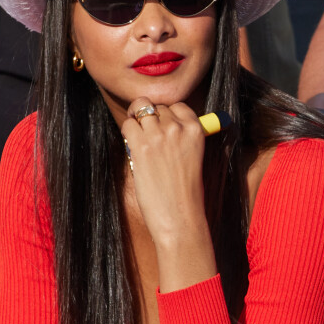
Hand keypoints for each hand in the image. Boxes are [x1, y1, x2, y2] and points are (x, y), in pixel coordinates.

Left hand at [122, 97, 216, 291]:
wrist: (180, 217)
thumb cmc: (186, 192)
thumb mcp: (194, 157)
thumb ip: (183, 138)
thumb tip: (163, 123)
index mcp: (196, 129)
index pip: (177, 105)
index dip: (166, 115)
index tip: (162, 126)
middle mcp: (178, 127)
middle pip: (157, 107)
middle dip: (150, 118)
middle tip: (147, 135)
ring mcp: (159, 135)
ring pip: (140, 110)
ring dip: (136, 121)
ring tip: (137, 138)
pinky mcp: (141, 146)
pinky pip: (128, 124)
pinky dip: (127, 132)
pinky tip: (132, 147)